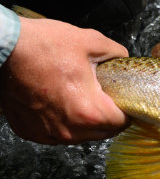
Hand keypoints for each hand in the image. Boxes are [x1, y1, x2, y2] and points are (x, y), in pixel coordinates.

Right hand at [0, 17, 129, 143]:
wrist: (3, 48)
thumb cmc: (43, 45)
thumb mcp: (91, 42)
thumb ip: (116, 53)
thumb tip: (124, 60)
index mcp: (88, 112)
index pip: (123, 123)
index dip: (128, 109)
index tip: (125, 99)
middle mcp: (68, 130)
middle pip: (104, 133)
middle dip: (109, 118)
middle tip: (106, 98)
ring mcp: (47, 134)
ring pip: (80, 136)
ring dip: (86, 122)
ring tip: (81, 99)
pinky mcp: (30, 132)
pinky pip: (56, 134)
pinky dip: (62, 122)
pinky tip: (59, 104)